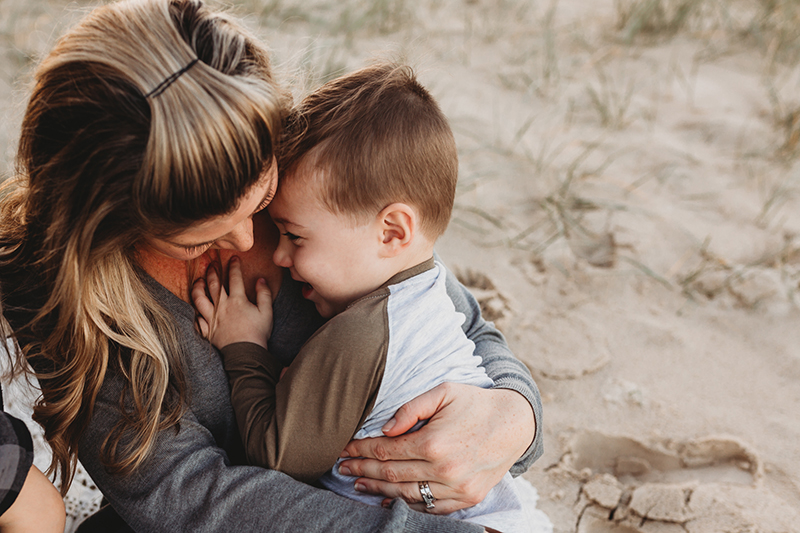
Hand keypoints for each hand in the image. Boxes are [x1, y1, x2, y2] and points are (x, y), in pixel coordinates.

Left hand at [192, 256, 272, 348]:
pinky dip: (195, 313)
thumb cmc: (258, 333)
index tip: (233, 258)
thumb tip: (260, 280)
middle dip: (212, 272)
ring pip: (200, 299)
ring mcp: (212, 319)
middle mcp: (222, 307)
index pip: (234, 279)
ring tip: (199, 281)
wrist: (246, 354)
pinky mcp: (208, 331)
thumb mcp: (267, 312)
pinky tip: (195, 308)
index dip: (234, 266)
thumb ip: (264, 294)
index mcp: (237, 301)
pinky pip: (197, 320)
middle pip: (214, 285)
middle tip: (211, 265)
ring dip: (198, 288)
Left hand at [338, 382, 534, 513]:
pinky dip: (406, 505)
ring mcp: (455, 488)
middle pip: (391, 474)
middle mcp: (443, 470)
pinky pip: (429, 508)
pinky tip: (389, 499)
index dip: (362, 449)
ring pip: (406, 494)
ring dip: (378, 490)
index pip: (387, 450)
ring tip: (358, 483)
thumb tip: (385, 429)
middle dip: (363, 469)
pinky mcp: (466, 498)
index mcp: (434, 442)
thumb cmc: (475, 403)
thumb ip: (411, 408)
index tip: (345, 448)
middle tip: (342, 468)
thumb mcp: (443, 392)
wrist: (515, 423)